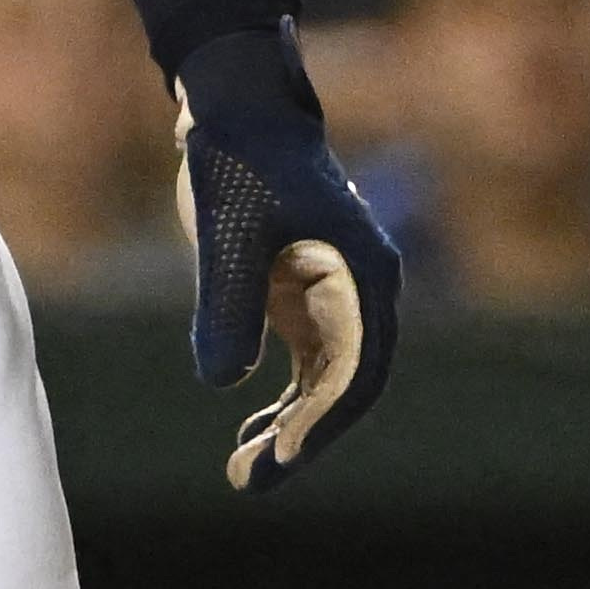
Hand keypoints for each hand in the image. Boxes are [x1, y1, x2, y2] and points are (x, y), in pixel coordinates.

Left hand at [172, 23, 399, 487]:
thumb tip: (224, 382)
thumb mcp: (227, 232)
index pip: (357, 368)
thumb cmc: (238, 161)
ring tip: (241, 470)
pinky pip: (306, 366)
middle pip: (346, 386)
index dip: (323, 420)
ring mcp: (338, 298)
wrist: (237, 107)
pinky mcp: (306, 298)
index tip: (283, 457)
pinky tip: (248, 430)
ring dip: (290, 427)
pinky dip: (281, 401)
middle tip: (247, 480)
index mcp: (364, 275)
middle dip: (302, 438)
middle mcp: (364, 292)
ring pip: (327, 382)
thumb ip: (227, 305)